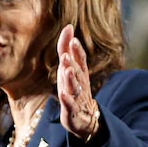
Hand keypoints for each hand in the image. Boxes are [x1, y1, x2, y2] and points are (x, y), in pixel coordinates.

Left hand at [55, 25, 99, 140]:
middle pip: (77, 72)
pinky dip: (67, 100)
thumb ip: (68, 50)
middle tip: (66, 54)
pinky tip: (62, 94)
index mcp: (80, 74)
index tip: (72, 37)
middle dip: (72, 63)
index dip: (76, 49)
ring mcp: (77, 98)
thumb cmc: (75, 90)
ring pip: (74, 87)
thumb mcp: (71, 69)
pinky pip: (70, 105)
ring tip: (66, 71)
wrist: (85, 118)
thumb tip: (68, 28)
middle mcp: (80, 84)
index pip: (80, 59)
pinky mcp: (72, 111)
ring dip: (70, 79)